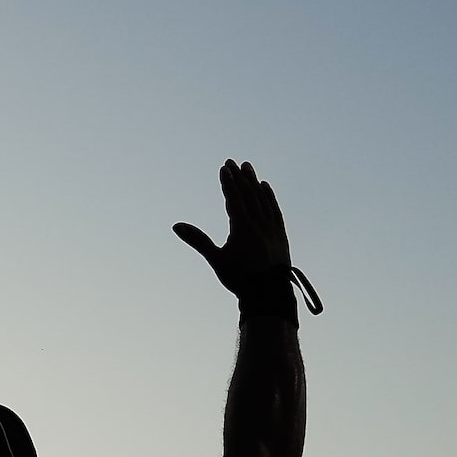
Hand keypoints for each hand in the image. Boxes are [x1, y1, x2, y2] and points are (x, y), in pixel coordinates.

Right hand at [172, 160, 296, 304]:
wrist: (269, 294)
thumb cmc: (241, 279)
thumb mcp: (216, 260)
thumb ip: (197, 240)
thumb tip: (176, 226)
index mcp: (243, 228)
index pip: (234, 199)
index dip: (228, 183)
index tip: (224, 168)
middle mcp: (259, 224)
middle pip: (249, 195)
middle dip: (240, 177)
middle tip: (234, 162)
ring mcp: (272, 228)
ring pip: (262, 200)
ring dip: (254, 183)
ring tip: (249, 168)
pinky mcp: (280, 234)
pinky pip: (275, 210)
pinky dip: (269, 197)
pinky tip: (266, 188)